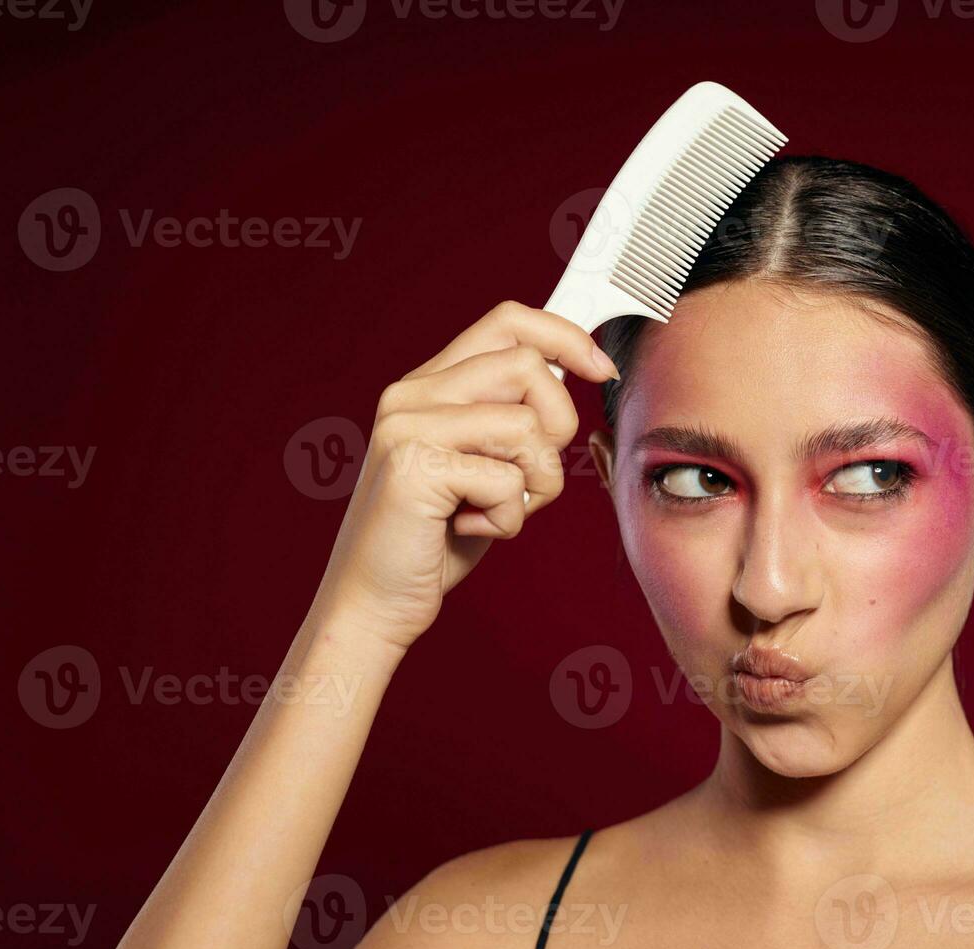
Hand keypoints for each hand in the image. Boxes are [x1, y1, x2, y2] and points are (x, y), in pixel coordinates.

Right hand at [307, 301, 619, 659]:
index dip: (566, 337)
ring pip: (526, 425)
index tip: (601, 368)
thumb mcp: (482, 463)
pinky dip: (508, 519)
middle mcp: (411, 394)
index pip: (508, 322)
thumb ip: (511, 417)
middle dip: (558, 426)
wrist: (372, 603)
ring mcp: (407, 427)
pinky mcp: (414, 468)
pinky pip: (508, 480)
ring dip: (536, 483)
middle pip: (528, 367)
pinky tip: (470, 529)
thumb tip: (576, 367)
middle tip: (531, 477)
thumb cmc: (435, 539)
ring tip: (497, 509)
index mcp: (428, 385)